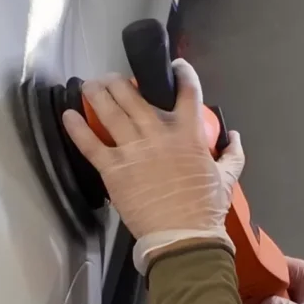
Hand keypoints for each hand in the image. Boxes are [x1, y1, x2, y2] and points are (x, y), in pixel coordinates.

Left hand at [62, 59, 244, 273]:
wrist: (183, 237)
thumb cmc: (206, 209)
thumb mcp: (227, 178)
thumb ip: (232, 154)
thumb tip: (234, 136)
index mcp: (188, 134)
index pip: (187, 91)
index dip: (181, 73)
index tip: (174, 67)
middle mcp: (158, 134)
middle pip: (134, 94)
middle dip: (120, 80)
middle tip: (114, 78)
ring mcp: (133, 150)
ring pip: (110, 111)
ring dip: (98, 92)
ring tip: (91, 85)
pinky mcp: (113, 169)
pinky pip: (90, 143)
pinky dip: (77, 127)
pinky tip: (68, 115)